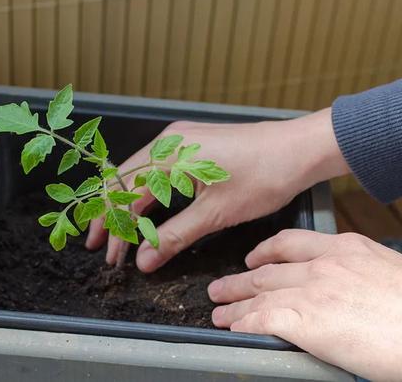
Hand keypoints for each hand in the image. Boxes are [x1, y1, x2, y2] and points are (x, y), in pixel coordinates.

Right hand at [86, 108, 348, 271]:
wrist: (299, 148)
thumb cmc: (263, 176)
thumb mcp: (216, 213)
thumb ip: (174, 236)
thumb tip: (144, 261)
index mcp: (168, 155)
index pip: (125, 194)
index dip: (115, 229)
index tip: (111, 257)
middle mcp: (167, 141)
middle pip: (123, 180)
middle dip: (110, 215)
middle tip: (102, 247)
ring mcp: (180, 140)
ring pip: (138, 174)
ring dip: (126, 204)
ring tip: (118, 233)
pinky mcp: (192, 144)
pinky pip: (156, 168)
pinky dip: (145, 193)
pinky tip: (144, 211)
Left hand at [208, 229, 401, 380]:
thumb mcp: (388, 274)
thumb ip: (356, 276)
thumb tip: (344, 294)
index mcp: (345, 248)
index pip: (292, 242)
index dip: (266, 250)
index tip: (255, 257)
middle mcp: (323, 264)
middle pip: (268, 269)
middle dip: (241, 279)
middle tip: (223, 286)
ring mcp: (311, 290)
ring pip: (259, 293)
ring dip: (235, 303)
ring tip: (219, 310)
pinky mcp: (303, 319)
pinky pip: (261, 319)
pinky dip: (244, 324)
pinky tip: (234, 329)